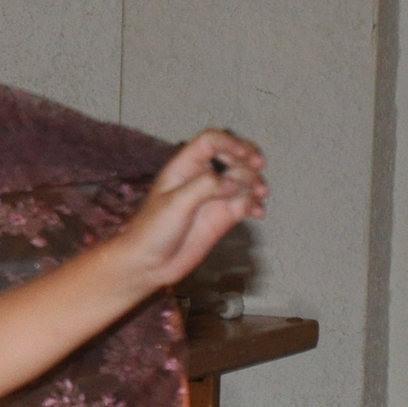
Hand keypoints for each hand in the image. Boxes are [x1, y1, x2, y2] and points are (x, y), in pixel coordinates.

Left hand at [116, 129, 268, 289]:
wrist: (148, 264)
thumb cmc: (151, 231)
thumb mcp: (175, 203)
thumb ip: (204, 186)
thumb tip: (232, 181)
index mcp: (184, 168)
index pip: (210, 142)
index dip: (229, 142)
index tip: (243, 155)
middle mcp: (201, 179)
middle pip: (232, 155)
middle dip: (248, 157)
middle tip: (259, 164)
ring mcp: (214, 197)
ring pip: (243, 179)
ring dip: (255, 181)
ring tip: (259, 194)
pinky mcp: (222, 216)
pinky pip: (246, 203)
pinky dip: (255, 204)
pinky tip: (257, 213)